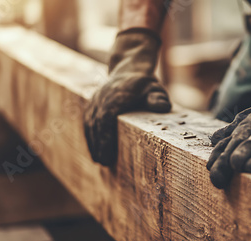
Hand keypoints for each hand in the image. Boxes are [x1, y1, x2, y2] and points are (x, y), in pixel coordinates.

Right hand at [84, 28, 170, 165]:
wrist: (129, 67)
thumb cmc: (145, 83)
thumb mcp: (155, 88)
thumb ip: (158, 98)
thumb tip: (162, 106)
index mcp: (116, 96)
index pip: (106, 118)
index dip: (105, 137)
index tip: (107, 154)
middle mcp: (102, 97)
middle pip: (96, 124)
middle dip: (98, 144)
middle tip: (104, 163)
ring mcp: (95, 99)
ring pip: (90, 122)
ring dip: (92, 141)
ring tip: (99, 160)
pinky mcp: (92, 102)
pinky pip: (87, 119)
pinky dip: (89, 134)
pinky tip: (94, 148)